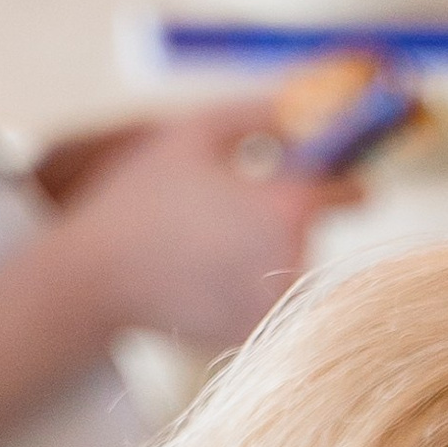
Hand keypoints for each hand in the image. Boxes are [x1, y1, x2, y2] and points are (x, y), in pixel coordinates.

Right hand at [45, 105, 360, 352]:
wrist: (96, 278)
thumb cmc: (143, 197)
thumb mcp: (198, 134)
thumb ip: (261, 115)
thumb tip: (307, 107)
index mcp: (284, 210)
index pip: (343, 190)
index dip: (345, 176)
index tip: (351, 175)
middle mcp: (291, 266)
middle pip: (310, 231)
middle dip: (284, 213)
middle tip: (231, 203)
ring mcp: (274, 309)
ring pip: (287, 266)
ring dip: (260, 249)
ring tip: (201, 239)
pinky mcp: (254, 339)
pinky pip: (263, 300)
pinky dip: (240, 284)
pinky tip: (196, 272)